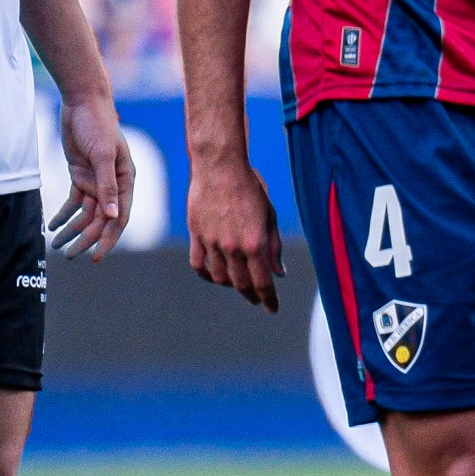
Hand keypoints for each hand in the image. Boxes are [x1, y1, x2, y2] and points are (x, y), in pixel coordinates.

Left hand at [48, 91, 132, 260]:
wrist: (83, 103)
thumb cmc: (98, 125)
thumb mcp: (103, 155)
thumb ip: (107, 185)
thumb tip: (113, 216)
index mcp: (125, 181)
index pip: (119, 218)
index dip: (109, 239)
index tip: (96, 257)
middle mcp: (112, 184)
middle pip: (100, 219)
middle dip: (85, 238)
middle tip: (69, 255)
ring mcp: (96, 180)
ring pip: (85, 213)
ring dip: (72, 229)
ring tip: (57, 245)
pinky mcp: (80, 175)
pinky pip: (73, 201)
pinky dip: (63, 214)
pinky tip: (53, 226)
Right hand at [187, 150, 283, 310]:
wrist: (220, 167)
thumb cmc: (251, 187)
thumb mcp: (270, 215)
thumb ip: (273, 246)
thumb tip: (278, 272)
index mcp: (255, 243)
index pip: (262, 282)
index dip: (268, 299)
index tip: (272, 308)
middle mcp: (232, 247)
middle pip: (241, 284)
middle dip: (252, 295)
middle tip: (257, 300)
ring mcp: (211, 242)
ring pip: (219, 277)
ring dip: (230, 285)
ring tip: (239, 283)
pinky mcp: (196, 235)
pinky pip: (198, 264)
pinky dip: (207, 274)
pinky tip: (215, 274)